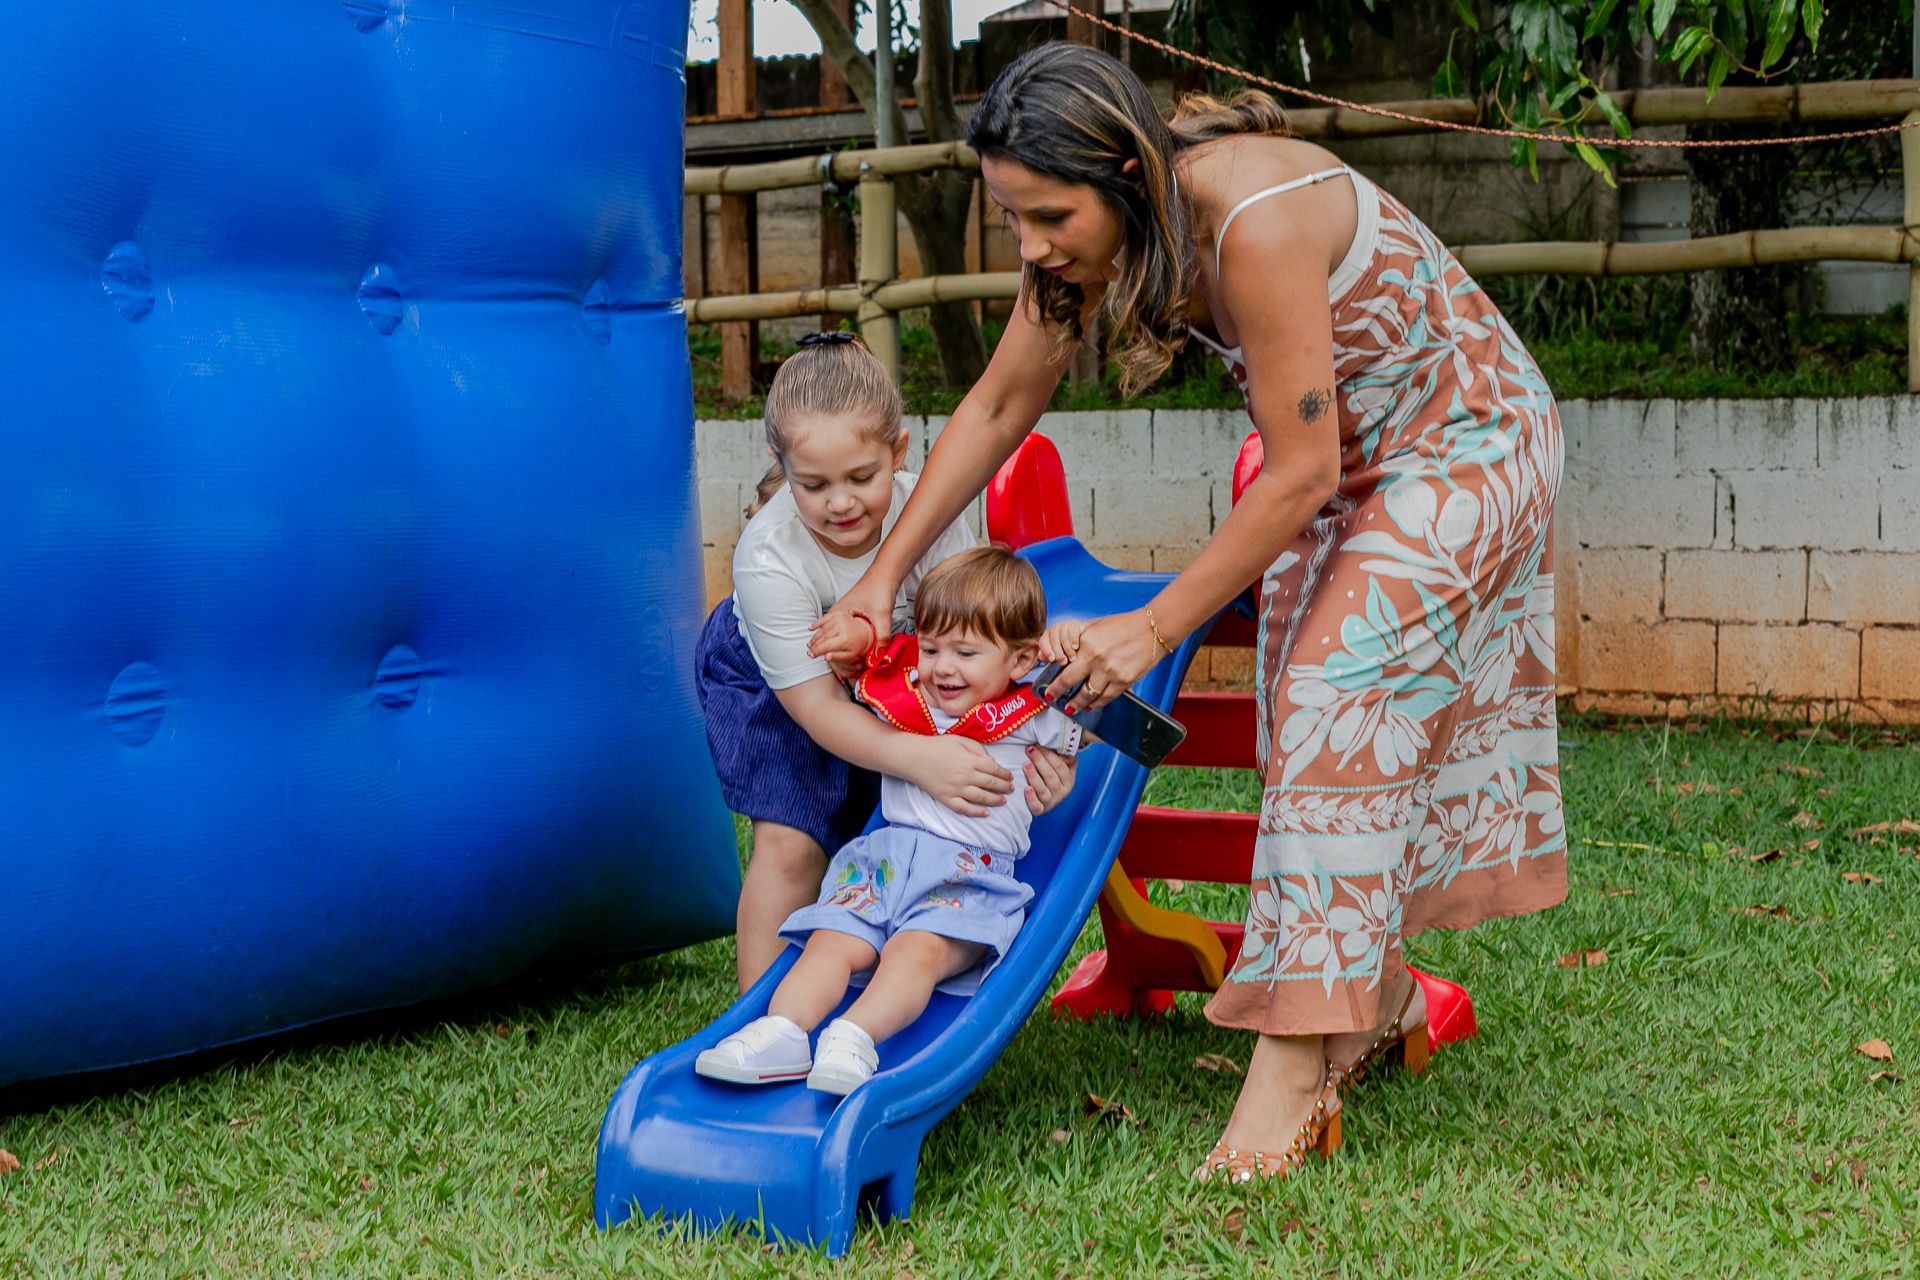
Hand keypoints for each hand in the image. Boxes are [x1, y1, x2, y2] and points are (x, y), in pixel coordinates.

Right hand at [808, 610, 873, 677]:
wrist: (865, 631)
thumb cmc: (857, 644)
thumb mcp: (850, 654)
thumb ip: (837, 656)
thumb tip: (826, 657)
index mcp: (845, 638)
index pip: (826, 645)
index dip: (817, 651)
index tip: (811, 655)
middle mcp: (842, 627)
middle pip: (823, 638)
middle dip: (814, 645)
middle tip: (808, 651)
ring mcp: (839, 619)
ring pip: (822, 629)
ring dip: (814, 637)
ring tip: (810, 644)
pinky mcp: (837, 613)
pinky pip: (823, 619)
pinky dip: (816, 624)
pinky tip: (811, 629)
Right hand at [811, 578, 895, 665]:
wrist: (882, 574)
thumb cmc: (880, 591)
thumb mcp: (883, 616)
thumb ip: (882, 636)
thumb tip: (880, 655)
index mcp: (843, 613)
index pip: (826, 634)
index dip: (819, 647)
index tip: (813, 655)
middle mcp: (838, 609)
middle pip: (822, 629)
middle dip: (816, 642)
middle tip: (809, 654)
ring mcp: (841, 607)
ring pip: (824, 623)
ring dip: (818, 634)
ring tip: (812, 645)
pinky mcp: (846, 605)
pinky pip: (830, 617)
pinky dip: (823, 624)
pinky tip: (818, 628)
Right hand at [906, 735, 1014, 817]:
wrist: (913, 757)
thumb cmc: (936, 745)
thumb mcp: (959, 739)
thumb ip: (977, 748)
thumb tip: (991, 760)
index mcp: (970, 760)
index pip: (994, 769)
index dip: (1004, 774)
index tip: (1010, 776)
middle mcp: (966, 776)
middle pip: (991, 784)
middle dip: (1004, 787)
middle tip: (1011, 789)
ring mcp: (956, 789)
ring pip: (981, 797)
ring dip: (995, 800)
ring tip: (1003, 801)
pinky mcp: (947, 798)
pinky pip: (964, 808)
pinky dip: (976, 812)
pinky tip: (985, 813)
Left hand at [1023, 746, 1077, 815]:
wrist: (1046, 796)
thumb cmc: (1052, 774)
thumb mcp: (1063, 765)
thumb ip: (1064, 756)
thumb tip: (1061, 751)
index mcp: (1069, 779)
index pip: (1060, 766)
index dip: (1049, 755)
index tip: (1038, 744)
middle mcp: (1062, 792)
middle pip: (1051, 777)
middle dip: (1040, 761)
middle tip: (1030, 750)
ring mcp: (1051, 802)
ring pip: (1043, 790)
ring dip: (1034, 776)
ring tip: (1025, 764)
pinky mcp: (1040, 810)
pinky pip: (1037, 807)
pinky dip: (1032, 799)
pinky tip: (1026, 789)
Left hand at [1037, 619, 1085, 667]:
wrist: (1082, 642)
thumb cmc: (1066, 650)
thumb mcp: (1057, 655)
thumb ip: (1048, 656)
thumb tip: (1041, 656)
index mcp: (1047, 636)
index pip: (1043, 642)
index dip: (1046, 651)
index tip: (1052, 659)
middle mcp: (1054, 630)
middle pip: (1053, 640)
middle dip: (1058, 652)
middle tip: (1063, 662)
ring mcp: (1064, 625)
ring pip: (1063, 636)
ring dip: (1067, 649)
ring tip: (1072, 658)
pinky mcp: (1074, 624)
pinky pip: (1072, 631)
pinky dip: (1074, 640)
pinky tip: (1075, 647)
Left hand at [1045, 609, 1164, 713]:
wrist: (1153, 629)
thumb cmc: (1124, 625)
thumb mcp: (1096, 627)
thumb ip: (1080, 641)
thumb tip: (1066, 657)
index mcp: (1086, 643)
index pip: (1062, 665)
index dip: (1053, 678)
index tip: (1048, 686)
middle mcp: (1095, 659)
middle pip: (1068, 682)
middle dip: (1057, 693)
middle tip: (1052, 698)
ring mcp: (1110, 672)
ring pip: (1086, 695)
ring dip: (1076, 704)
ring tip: (1071, 708)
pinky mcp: (1124, 681)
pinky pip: (1105, 698)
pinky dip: (1096, 704)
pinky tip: (1090, 706)